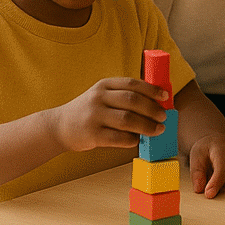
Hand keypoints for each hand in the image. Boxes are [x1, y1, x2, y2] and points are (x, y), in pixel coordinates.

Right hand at [50, 77, 168, 152]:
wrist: (58, 127)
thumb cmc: (89, 111)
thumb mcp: (102, 96)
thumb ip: (124, 96)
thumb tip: (157, 103)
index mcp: (104, 85)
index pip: (132, 84)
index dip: (152, 89)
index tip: (166, 96)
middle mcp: (98, 98)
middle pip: (133, 101)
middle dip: (152, 109)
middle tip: (164, 117)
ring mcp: (94, 116)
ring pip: (127, 120)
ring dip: (147, 126)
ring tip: (157, 130)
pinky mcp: (91, 135)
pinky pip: (118, 138)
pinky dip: (131, 139)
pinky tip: (137, 140)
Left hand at [187, 133, 224, 197]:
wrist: (218, 143)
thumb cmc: (207, 151)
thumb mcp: (195, 158)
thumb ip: (196, 173)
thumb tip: (199, 188)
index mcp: (223, 149)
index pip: (223, 167)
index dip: (216, 182)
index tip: (209, 194)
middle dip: (223, 185)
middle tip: (213, 181)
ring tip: (224, 179)